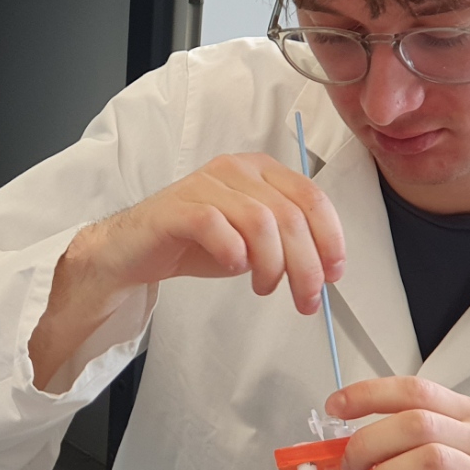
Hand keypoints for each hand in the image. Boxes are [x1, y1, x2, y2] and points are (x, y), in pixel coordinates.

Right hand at [29, 153, 344, 385]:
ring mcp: (205, 185)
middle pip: (290, 215)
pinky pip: (217, 226)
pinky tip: (235, 268)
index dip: (331, 238)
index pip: (312, 197)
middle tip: (306, 299)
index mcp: (261, 170)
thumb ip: (287, 242)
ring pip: (261, 222)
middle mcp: (236, 169)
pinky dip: (234, 252)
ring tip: (265, 288)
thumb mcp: (254, 239)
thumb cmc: (197, 243)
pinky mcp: (178, 208)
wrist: (136, 249)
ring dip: (272, 265)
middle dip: (306, 265)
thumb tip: (325, 270)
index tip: (334, 275)